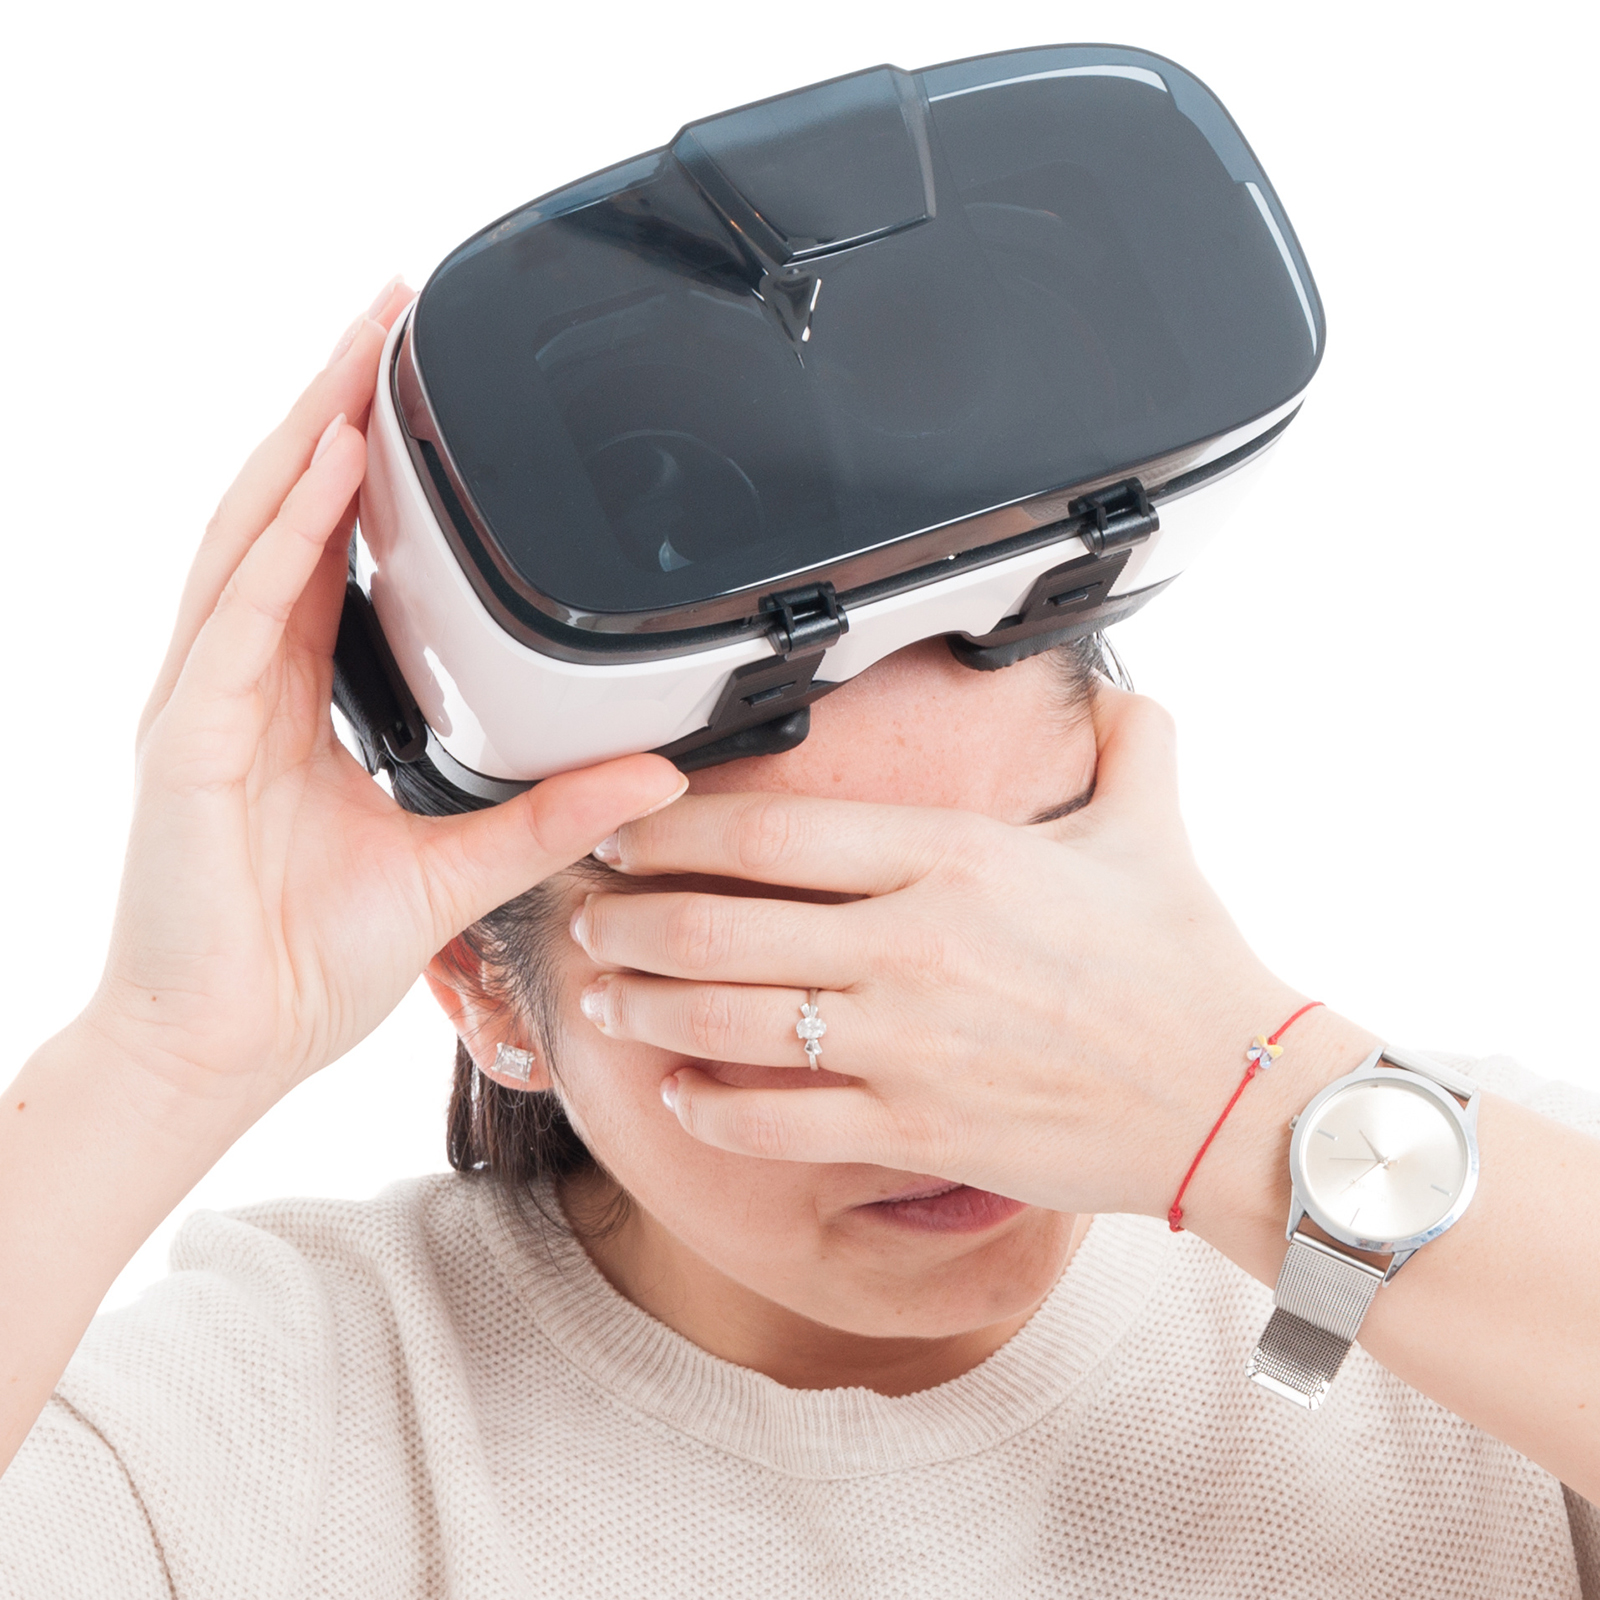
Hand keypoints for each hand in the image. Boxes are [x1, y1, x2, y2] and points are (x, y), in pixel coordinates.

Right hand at [80, 283, 685, 1129]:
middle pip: (282, 512)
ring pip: (250, 534)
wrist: (226, 1047)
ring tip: (360, 353)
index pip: (326, 552)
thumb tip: (650, 777)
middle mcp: (242, 681)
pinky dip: (280, 535)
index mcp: (295, 701)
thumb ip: (548, 814)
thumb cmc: (305, 962)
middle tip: (387, 317)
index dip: (360, 466)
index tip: (411, 398)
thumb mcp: (456, 867)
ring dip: (304, 436)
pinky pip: (236, 614)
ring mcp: (205, 700)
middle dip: (332, 410)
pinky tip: (322, 468)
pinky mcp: (186, 738)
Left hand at [570, 689, 1325, 1221]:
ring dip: (646, 1005)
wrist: (1239, 1098)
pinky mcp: (919, 1130)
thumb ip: (1121, 743)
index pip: (773, 828)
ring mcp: (908, 1045)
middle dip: (628, 918)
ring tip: (602, 994)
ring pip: (728, 1020)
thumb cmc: (1189, 964)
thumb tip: (1109, 691)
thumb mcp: (1153, 827)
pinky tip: (677, 1091)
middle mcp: (913, 944)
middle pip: (719, 923)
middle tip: (586, 913)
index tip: (625, 828)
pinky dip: (711, 1107)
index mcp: (953, 856)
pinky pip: (779, 1121)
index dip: (674, 830)